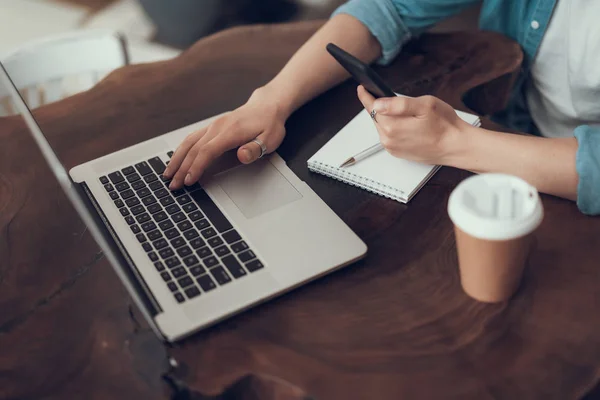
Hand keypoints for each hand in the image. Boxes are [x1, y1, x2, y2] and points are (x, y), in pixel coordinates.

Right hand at [164, 88, 287, 188]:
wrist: (266, 106)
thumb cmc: (269, 124)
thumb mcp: (270, 139)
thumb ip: (255, 149)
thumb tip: (242, 155)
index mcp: (230, 131)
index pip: (207, 151)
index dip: (196, 166)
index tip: (188, 180)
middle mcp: (217, 127)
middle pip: (194, 149)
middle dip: (181, 168)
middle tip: (173, 185)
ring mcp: (212, 126)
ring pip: (188, 142)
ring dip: (176, 159)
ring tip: (167, 174)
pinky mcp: (211, 127)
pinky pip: (191, 138)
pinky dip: (181, 150)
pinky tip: (176, 160)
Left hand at [356, 86, 468, 164]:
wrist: (456, 147)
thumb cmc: (444, 125)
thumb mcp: (424, 105)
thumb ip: (398, 104)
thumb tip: (378, 103)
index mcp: (391, 126)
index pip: (372, 107)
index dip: (366, 96)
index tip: (362, 88)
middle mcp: (388, 140)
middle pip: (377, 118)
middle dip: (380, 107)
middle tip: (388, 98)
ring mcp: (392, 148)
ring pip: (383, 127)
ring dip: (388, 118)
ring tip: (402, 112)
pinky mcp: (398, 153)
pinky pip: (390, 136)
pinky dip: (394, 128)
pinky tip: (407, 124)